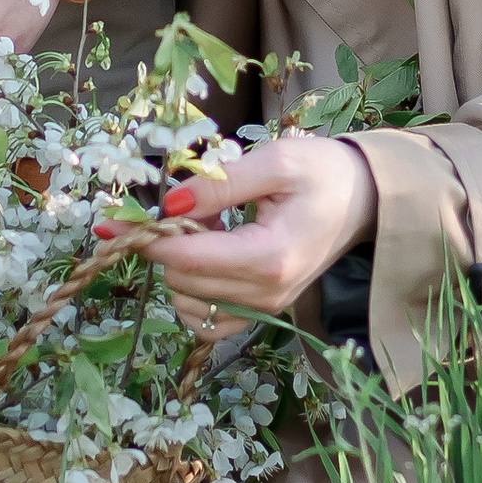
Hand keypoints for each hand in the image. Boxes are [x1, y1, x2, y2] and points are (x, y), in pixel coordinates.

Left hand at [120, 132, 375, 332]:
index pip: (185, 260)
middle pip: (181, 283)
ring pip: (188, 304)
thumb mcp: (274, 162)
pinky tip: (207, 257)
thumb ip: (220, 182)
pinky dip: (194, 293)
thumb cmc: (323, 172)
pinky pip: (209, 320)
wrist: (366, 199)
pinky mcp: (264, 311)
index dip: (145, 239)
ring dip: (179, 268)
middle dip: (164, 247)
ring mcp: (267, 308)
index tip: (116, 219)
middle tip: (176, 207)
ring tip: (203, 228)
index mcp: (269, 257)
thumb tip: (167, 204)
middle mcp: (267, 294)